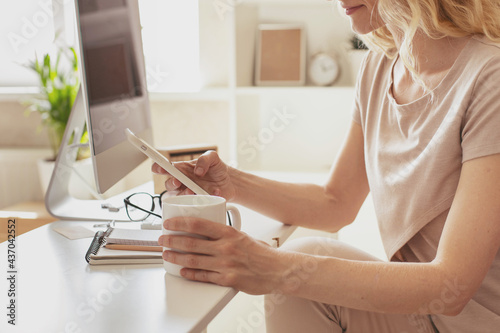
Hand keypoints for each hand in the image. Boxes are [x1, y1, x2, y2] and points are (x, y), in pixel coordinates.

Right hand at [152, 151, 235, 199]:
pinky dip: (205, 198)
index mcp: (183, 169)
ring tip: (193, 190)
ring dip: (184, 195)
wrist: (230, 182)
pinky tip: (214, 192)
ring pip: (178, 198)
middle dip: (171, 183)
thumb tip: (197, 170)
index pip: (166, 168)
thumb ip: (205, 159)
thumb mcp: (213, 158)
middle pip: (168, 185)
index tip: (158, 168)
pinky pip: (196, 205)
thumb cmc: (217, 169)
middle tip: (178, 182)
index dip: (158, 168)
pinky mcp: (198, 203)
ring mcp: (190, 193)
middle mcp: (183, 182)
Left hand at [158, 217, 283, 294]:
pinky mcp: (226, 280)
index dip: (180, 223)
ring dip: (176, 257)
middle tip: (162, 239)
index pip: (198, 224)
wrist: (277, 270)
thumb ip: (224, 233)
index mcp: (229, 233)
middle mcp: (225, 248)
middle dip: (172, 241)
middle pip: (191, 243)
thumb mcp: (242, 235)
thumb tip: (204, 230)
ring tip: (166, 254)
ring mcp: (225, 265)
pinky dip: (190, 273)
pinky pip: (203, 276)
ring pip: (193, 260)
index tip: (169, 223)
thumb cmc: (260, 253)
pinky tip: (182, 270)